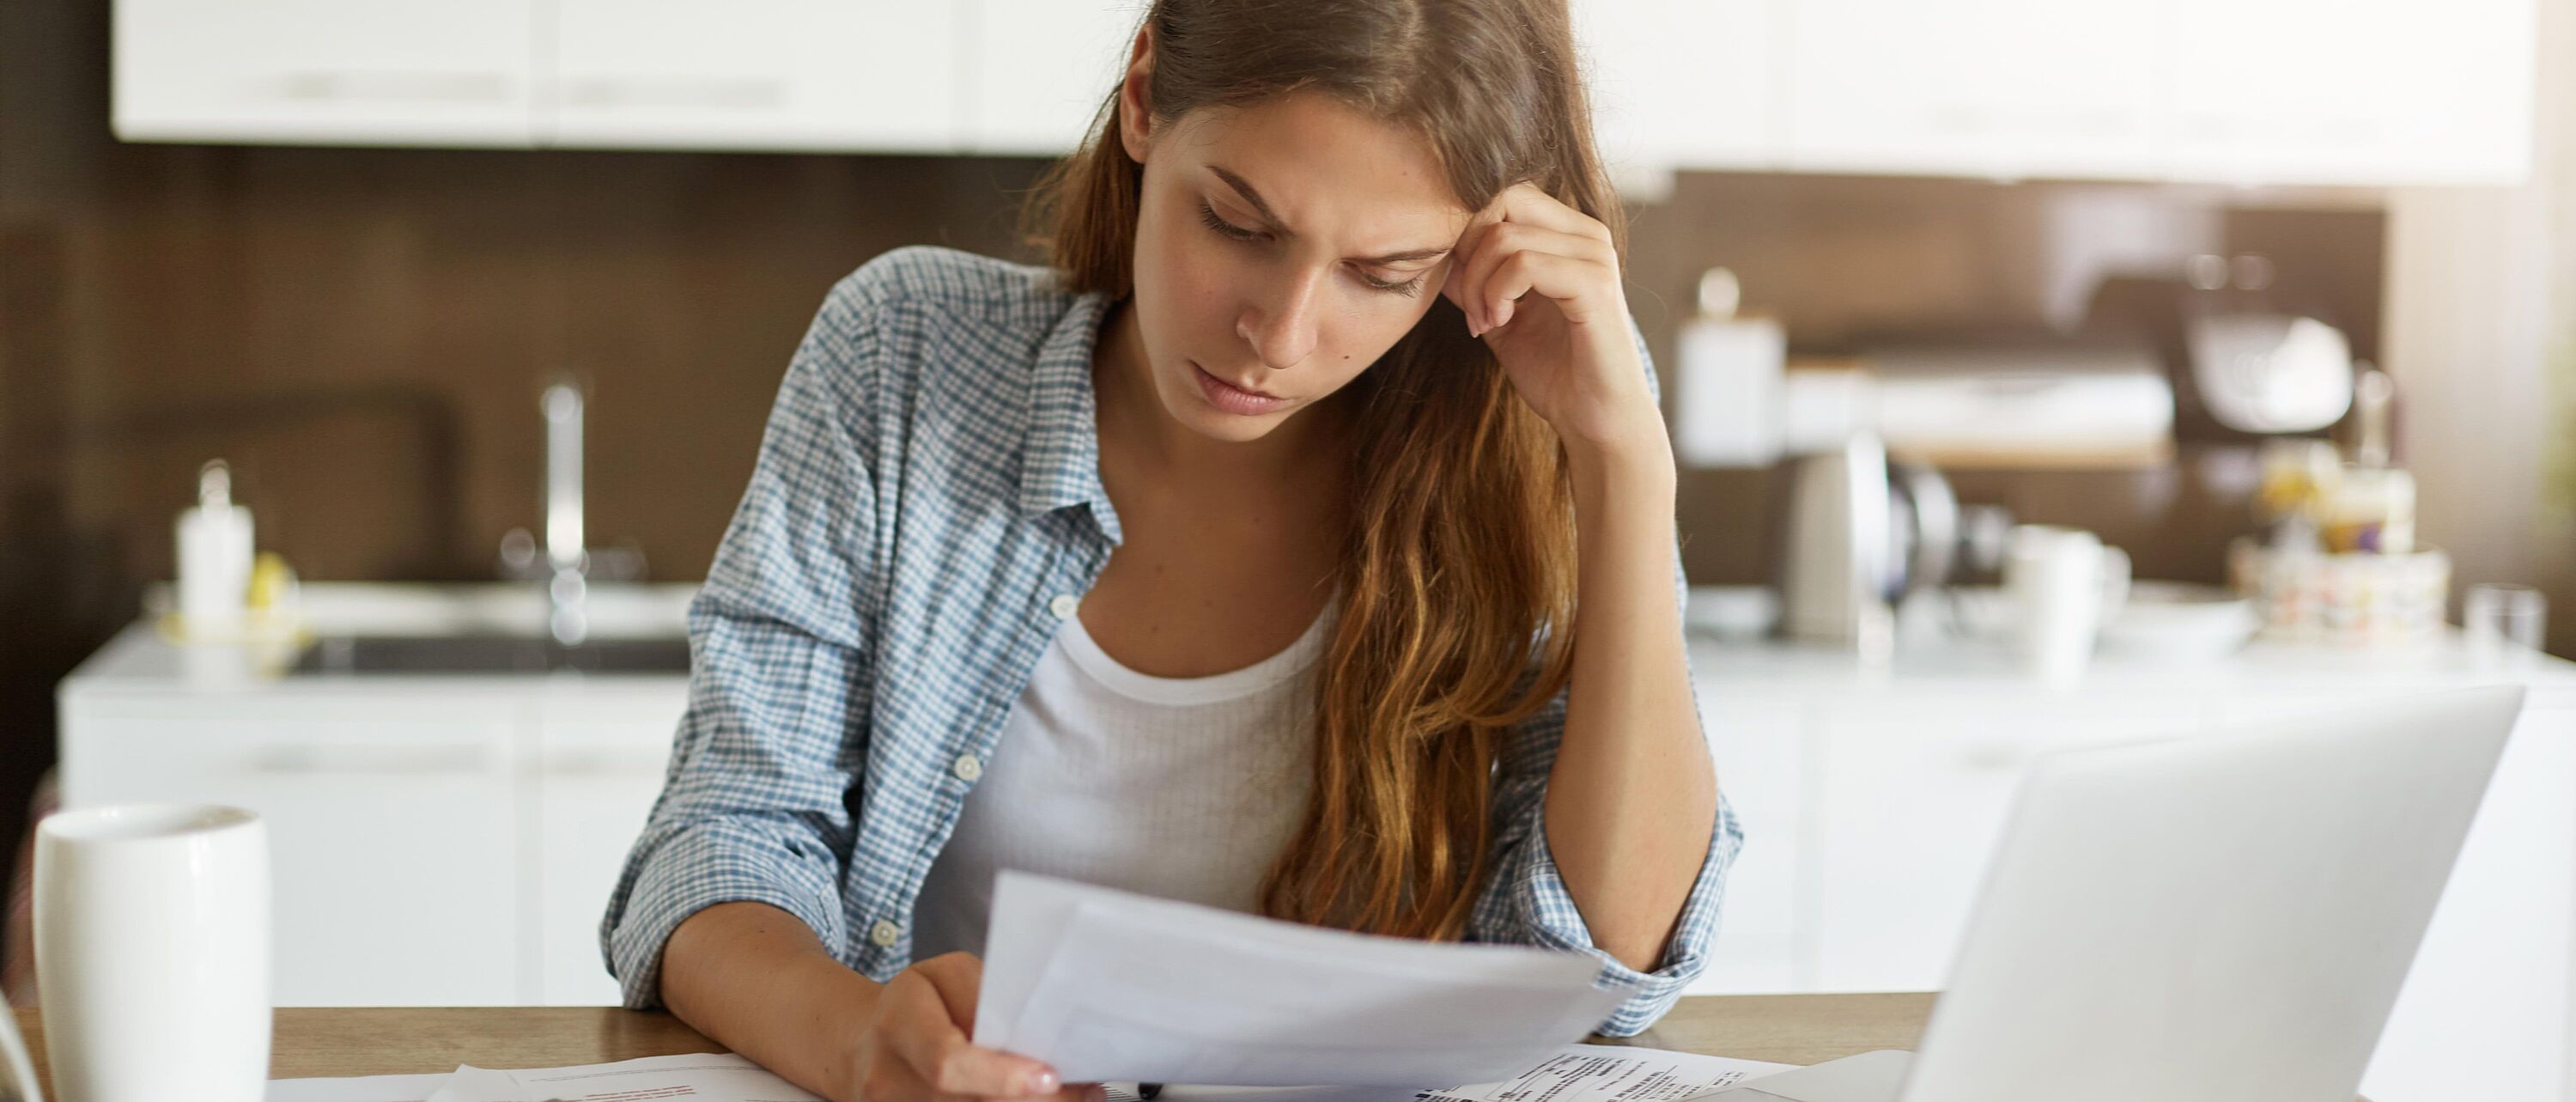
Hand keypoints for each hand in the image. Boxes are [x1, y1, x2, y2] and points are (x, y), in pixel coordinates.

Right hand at [845, 951, 1102, 1101]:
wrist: (867, 1043)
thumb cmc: (921, 1003)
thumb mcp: (948, 976)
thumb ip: (987, 1000)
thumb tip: (1036, 1038)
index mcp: (899, 1023)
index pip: (947, 1061)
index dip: (1000, 1075)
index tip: (1049, 1076)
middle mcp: (887, 1078)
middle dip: (1030, 1100)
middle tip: (1083, 1093)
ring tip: (1070, 1097)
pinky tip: (1036, 1100)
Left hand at [1441, 182, 1661, 452]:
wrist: (1595, 420)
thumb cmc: (1554, 372)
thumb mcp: (1498, 317)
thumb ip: (1472, 281)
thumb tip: (1437, 252)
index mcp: (1569, 235)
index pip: (1503, 196)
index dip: (1468, 234)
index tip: (1464, 291)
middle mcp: (1587, 235)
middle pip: (1502, 201)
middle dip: (1469, 252)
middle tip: (1471, 306)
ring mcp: (1594, 256)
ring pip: (1505, 236)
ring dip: (1479, 284)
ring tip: (1486, 322)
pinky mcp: (1594, 284)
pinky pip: (1524, 263)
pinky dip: (1497, 294)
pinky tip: (1501, 323)